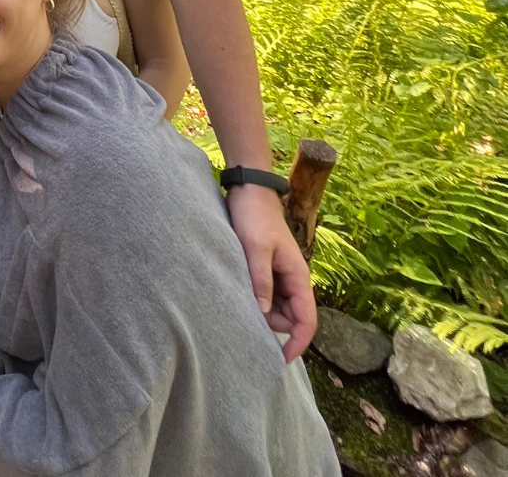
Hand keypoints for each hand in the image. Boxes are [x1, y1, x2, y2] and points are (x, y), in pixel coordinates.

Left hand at [226, 183, 316, 361]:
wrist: (249, 190)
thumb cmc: (254, 216)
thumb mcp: (255, 248)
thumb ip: (261, 280)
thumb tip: (266, 314)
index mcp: (298, 275)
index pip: (307, 319)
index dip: (298, 342)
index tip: (281, 359)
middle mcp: (293, 278)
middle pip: (291, 317)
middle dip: (274, 326)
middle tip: (247, 316)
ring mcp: (281, 274)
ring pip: (278, 307)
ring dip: (264, 311)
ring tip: (241, 299)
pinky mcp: (268, 268)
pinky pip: (268, 294)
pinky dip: (258, 299)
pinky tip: (241, 292)